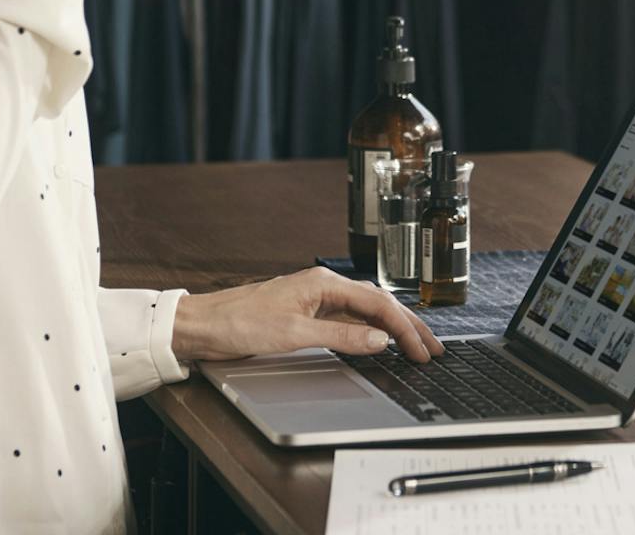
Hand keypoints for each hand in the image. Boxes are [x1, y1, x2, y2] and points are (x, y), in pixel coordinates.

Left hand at [169, 268, 445, 364]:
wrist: (202, 325)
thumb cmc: (240, 323)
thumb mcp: (294, 333)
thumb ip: (341, 335)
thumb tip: (379, 339)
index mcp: (324, 283)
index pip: (378, 304)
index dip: (404, 328)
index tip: (421, 350)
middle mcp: (323, 286)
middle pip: (377, 303)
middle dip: (408, 326)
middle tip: (431, 349)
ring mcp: (314, 298)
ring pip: (365, 310)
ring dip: (391, 327)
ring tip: (414, 344)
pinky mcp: (305, 311)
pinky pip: (348, 317)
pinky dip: (369, 328)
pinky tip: (376, 339)